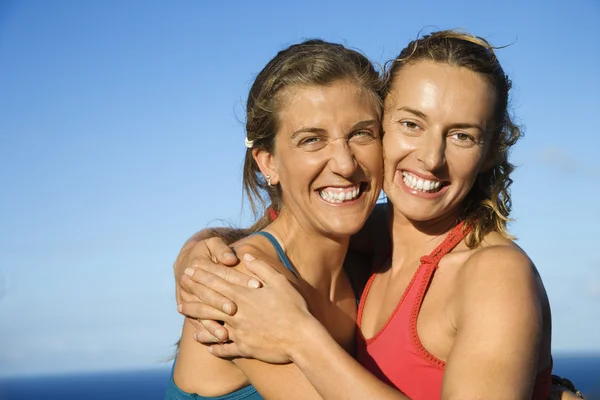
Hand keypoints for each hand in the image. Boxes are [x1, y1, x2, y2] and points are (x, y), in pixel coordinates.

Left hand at [180, 254, 313, 363]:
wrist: (302, 338)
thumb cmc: (294, 308)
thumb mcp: (280, 282)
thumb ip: (261, 268)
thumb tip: (245, 256)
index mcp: (244, 296)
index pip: (217, 282)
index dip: (202, 275)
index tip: (190, 269)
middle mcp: (237, 314)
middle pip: (208, 301)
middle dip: (193, 291)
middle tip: (181, 285)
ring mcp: (239, 332)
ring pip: (211, 324)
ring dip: (196, 318)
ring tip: (183, 313)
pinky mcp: (244, 348)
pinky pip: (225, 349)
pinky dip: (214, 347)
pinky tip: (206, 346)